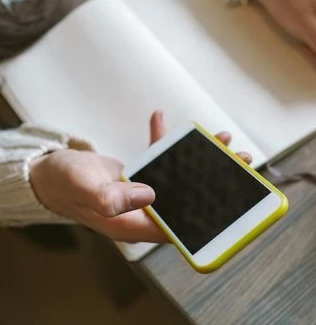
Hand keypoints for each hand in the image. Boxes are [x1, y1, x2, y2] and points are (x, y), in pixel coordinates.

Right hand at [29, 111, 251, 242]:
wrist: (47, 176)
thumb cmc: (62, 185)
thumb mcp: (85, 188)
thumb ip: (112, 197)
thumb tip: (149, 195)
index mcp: (134, 224)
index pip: (180, 224)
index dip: (209, 213)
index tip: (234, 196)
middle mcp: (144, 211)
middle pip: (189, 197)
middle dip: (217, 178)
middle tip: (240, 159)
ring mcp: (144, 194)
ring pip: (182, 176)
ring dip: (201, 157)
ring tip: (220, 138)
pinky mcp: (140, 177)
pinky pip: (160, 158)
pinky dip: (165, 140)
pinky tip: (164, 119)